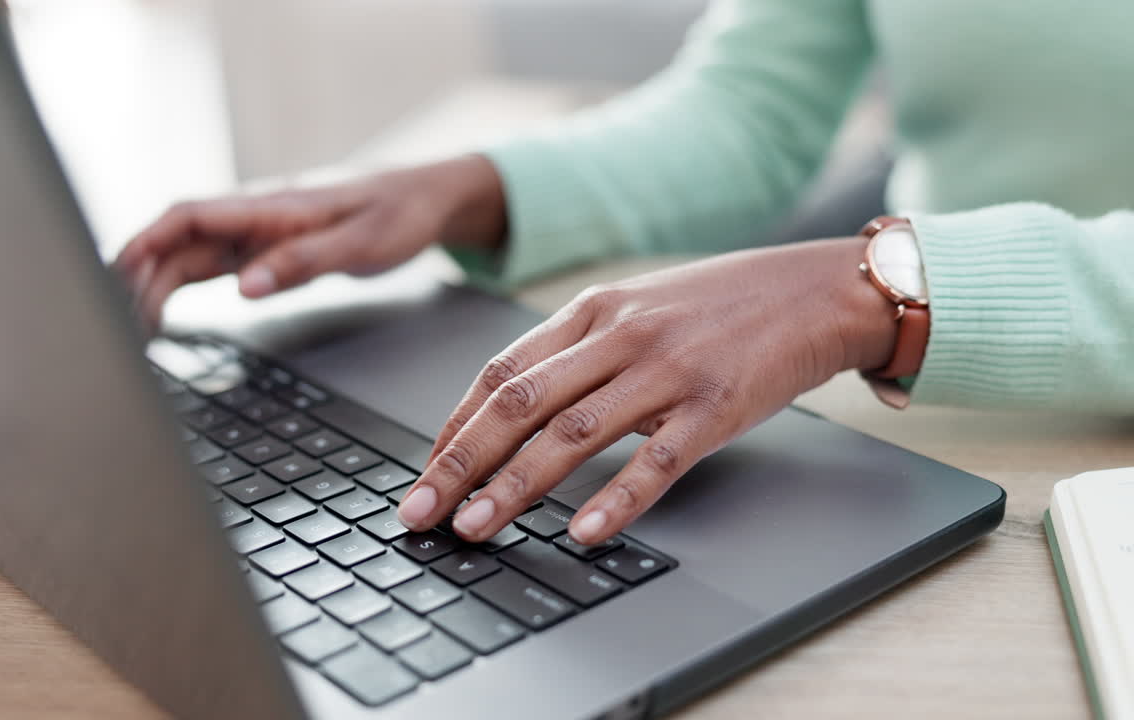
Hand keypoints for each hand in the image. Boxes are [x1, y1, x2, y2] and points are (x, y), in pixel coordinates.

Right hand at [113, 154, 506, 329]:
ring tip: (126, 325)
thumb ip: (303, 262)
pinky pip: (210, 266)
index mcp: (273, 207)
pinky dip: (179, 286)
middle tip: (115, 322)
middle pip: (178, 241)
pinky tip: (160, 309)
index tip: (116, 272)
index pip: (190, 215)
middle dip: (139, 275)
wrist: (424, 200)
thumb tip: (245, 286)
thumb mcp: (363, 243)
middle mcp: (256, 216)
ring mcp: (257, 232)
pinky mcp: (265, 249)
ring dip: (154, 283)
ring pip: (188, 254)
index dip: (147, 241)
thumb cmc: (399, 214)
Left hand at [395, 237, 899, 544]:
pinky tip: (584, 532)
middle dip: (459, 463)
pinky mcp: (715, 405)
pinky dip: (615, 499)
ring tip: (474, 529)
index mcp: (592, 310)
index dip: (453, 427)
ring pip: (571, 433)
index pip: (500, 372)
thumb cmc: (722, 307)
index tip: (424, 471)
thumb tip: (515, 409)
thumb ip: (579, 351)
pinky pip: (655, 460)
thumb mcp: (638, 310)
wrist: (816, 290)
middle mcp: (619, 335)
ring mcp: (667, 369)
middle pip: (518, 404)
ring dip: (514, 486)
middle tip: (420, 513)